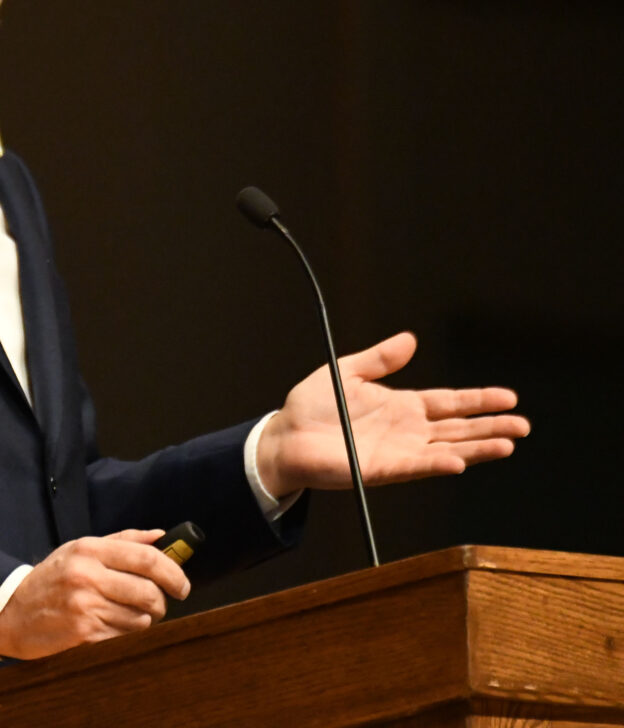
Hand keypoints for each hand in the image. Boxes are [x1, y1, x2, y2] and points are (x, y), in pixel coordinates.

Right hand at [0, 529, 189, 659]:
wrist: (13, 611)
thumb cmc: (53, 577)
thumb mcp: (81, 549)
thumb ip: (123, 541)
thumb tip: (161, 536)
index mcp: (90, 549)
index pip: (145, 558)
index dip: (172, 572)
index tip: (183, 585)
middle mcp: (88, 575)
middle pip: (148, 591)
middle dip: (163, 602)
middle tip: (161, 604)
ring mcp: (85, 606)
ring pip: (140, 617)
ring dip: (145, 619)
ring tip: (131, 614)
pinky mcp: (84, 633)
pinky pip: (124, 635)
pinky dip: (127, 633)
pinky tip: (114, 625)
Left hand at [257, 331, 529, 497]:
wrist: (284, 435)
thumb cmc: (312, 406)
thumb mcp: (347, 371)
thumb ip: (380, 358)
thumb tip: (410, 339)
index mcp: (400, 407)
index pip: (448, 402)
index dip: (477, 400)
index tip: (508, 397)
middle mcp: (405, 432)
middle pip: (457, 428)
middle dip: (490, 426)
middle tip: (523, 425)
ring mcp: (396, 452)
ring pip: (446, 449)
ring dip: (476, 447)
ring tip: (507, 444)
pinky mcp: (379, 469)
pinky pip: (414, 466)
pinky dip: (436, 463)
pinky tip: (459, 461)